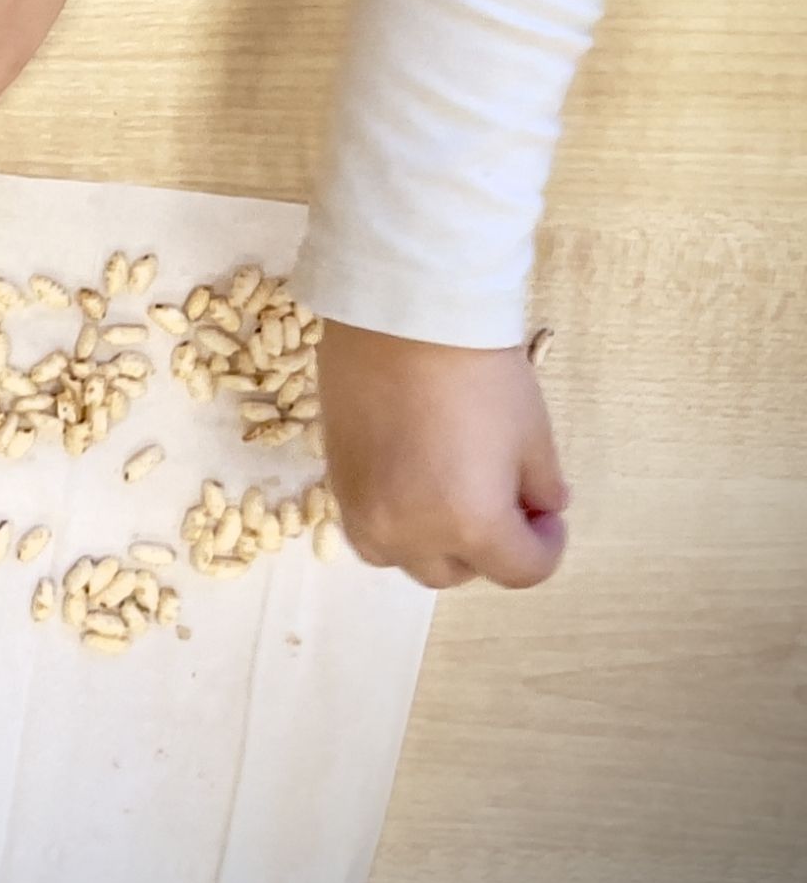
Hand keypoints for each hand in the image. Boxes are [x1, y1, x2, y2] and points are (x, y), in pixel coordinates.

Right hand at [316, 319, 568, 589]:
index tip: (547, 512)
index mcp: (471, 523)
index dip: (546, 545)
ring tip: (447, 491)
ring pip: (403, 556)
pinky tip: (409, 475)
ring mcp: (364, 508)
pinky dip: (394, 518)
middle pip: (457, 571)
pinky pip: (368, 526)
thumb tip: (541, 508)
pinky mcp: (334, 478)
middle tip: (501, 498)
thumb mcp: (532, 432)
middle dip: (486, 545)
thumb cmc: (477, 368)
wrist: (400, 312)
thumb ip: (541, 485)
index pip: (520, 570)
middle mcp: (411, 531)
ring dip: (433, 540)